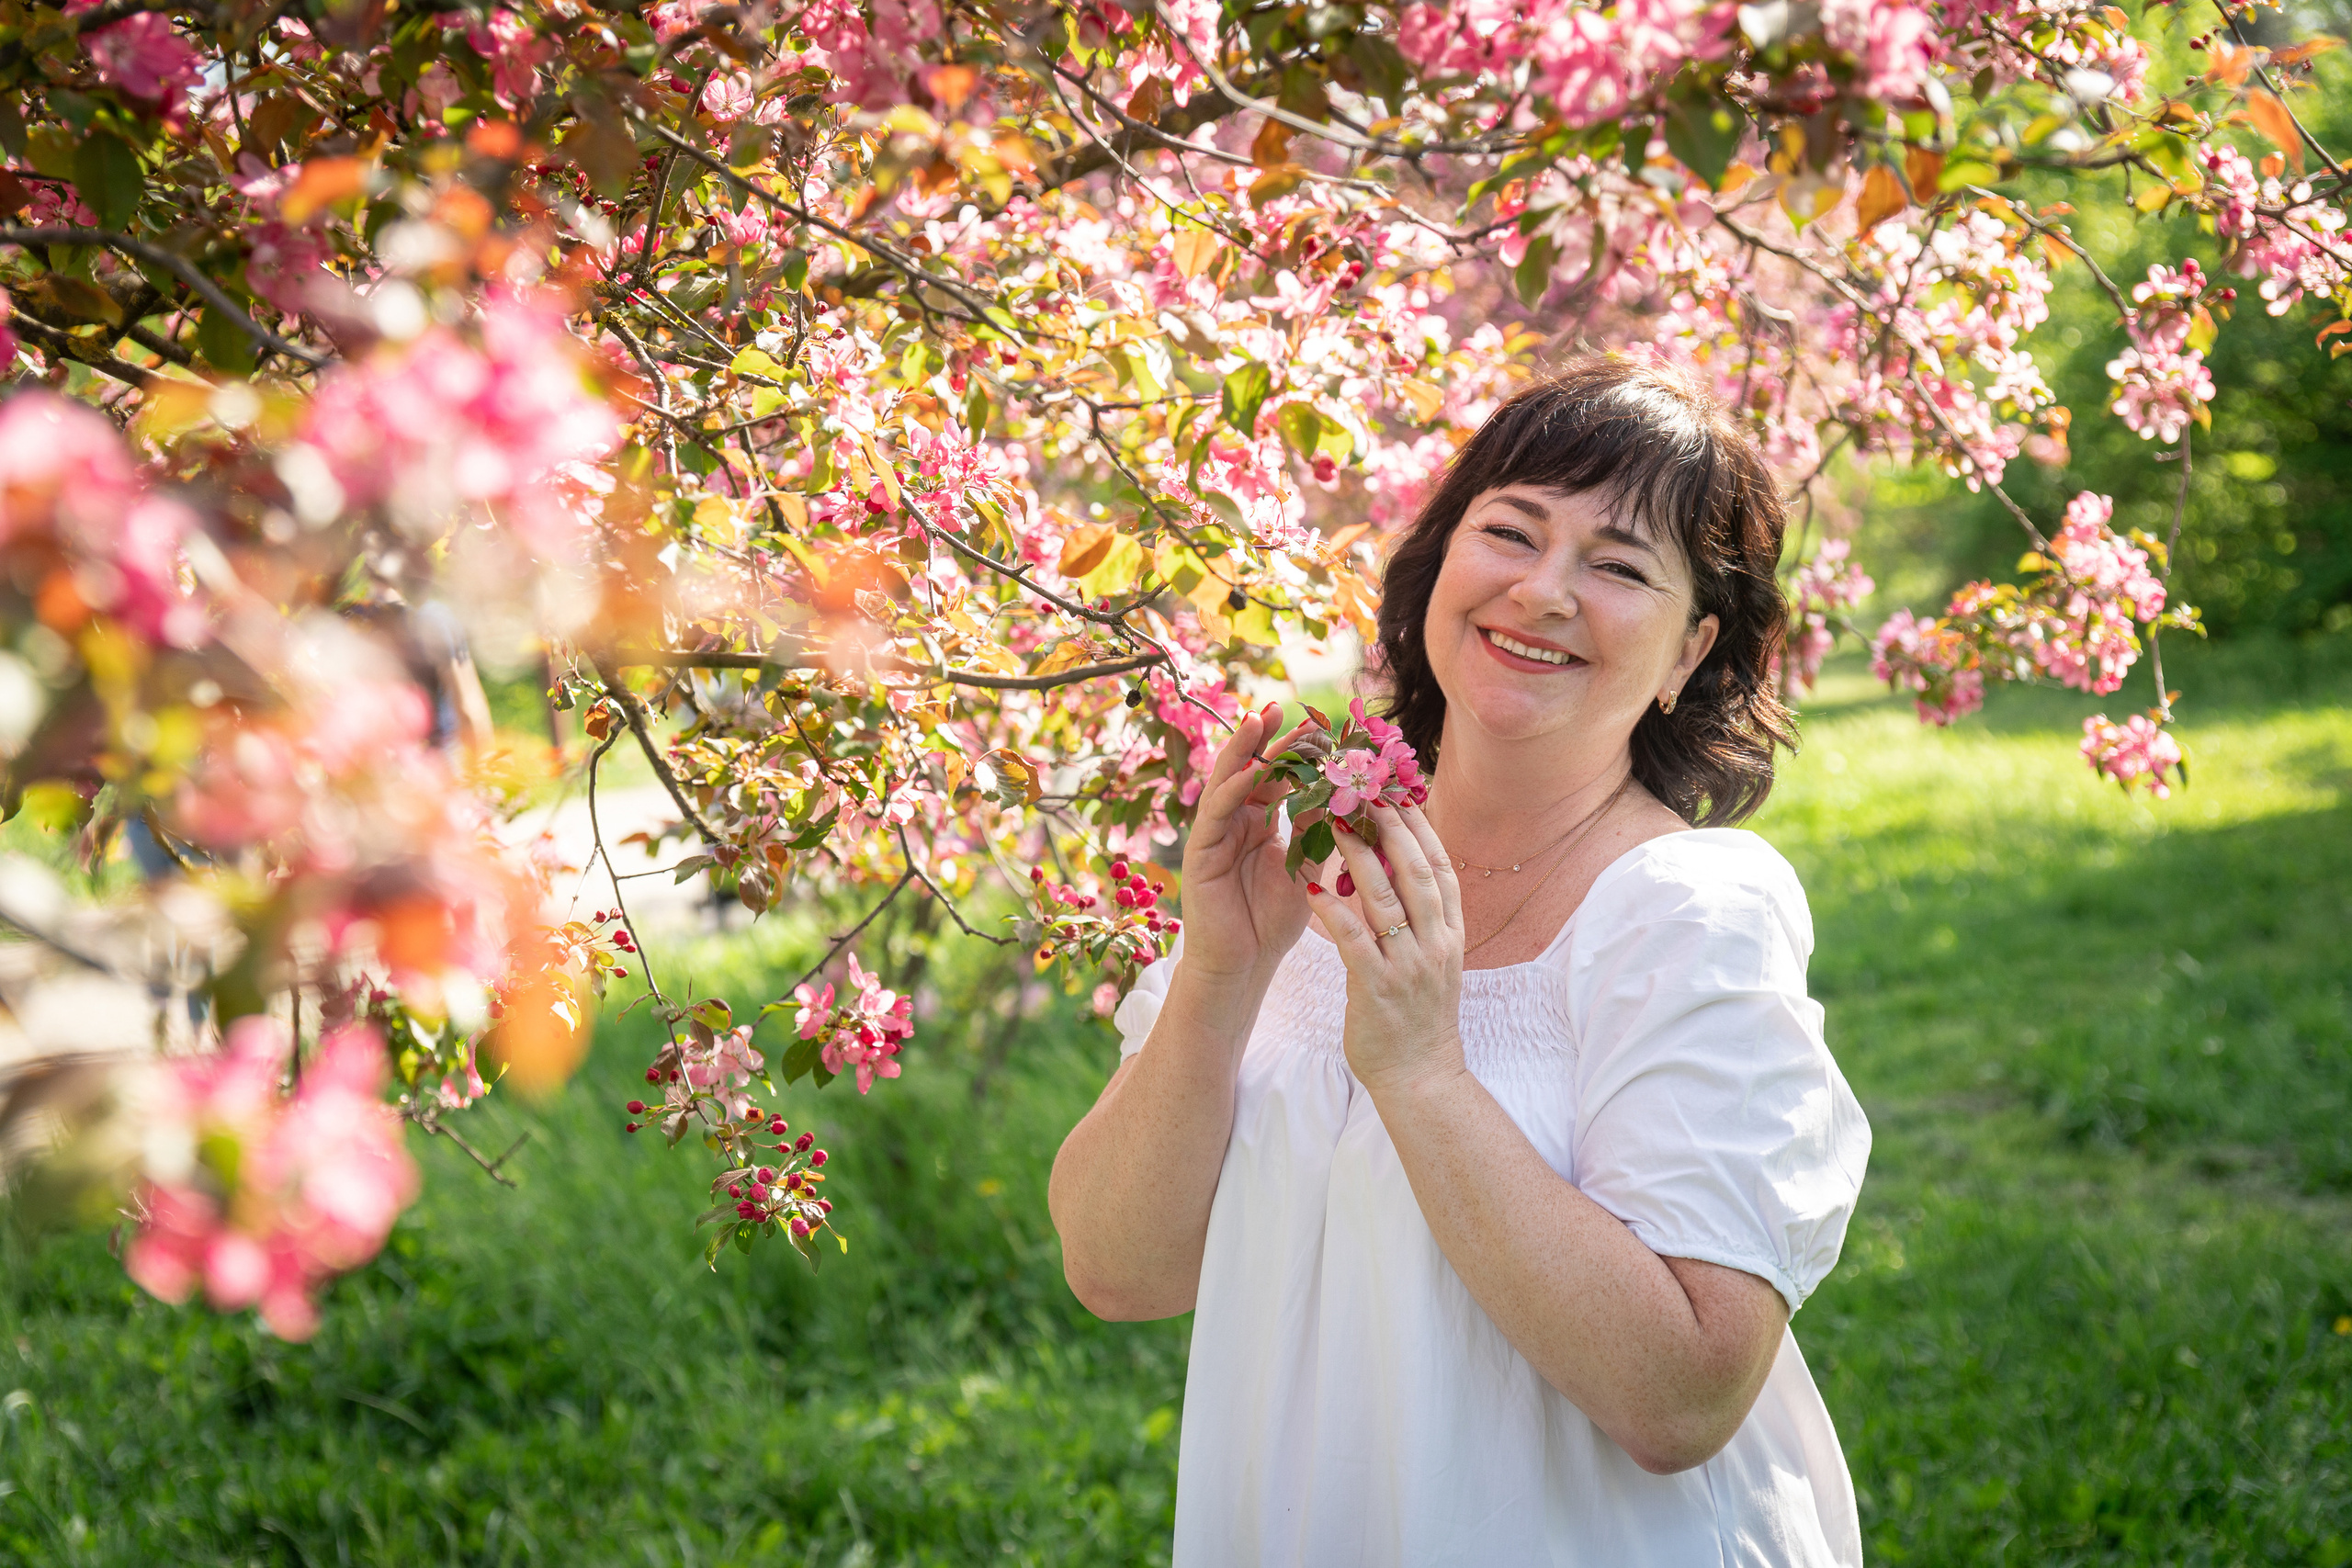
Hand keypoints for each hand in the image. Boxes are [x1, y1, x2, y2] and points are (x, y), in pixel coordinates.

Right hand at [1178, 702, 1315, 983]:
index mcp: (1259, 822)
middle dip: (1265, 738)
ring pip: (1227, 781)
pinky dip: (1231, 788)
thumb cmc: (1273, 922)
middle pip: (1249, 768)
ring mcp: (1215, 833)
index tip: (1318, 725)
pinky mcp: (1199, 850)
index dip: (1294, 752)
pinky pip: (1215, 812)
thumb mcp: (1306, 868)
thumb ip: (1317, 830)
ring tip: (1259, 719)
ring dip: (1243, 750)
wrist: (1244, 965)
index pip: (1277, 777)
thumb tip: (1343, 789)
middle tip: (1284, 707)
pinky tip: (1250, 771)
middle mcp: (1235, 821)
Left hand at [1305, 801, 1466, 1096]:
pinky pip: (1353, 940)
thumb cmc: (1418, 1016)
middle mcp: (1436, 945)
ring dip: (1358, 857)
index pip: (1441, 869)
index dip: (1422, 829)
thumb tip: (1401, 869)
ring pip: (1386, 898)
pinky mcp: (1377, 988)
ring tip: (1333, 823)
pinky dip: (1331, 911)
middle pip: (1417, 873)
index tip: (1402, 794)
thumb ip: (1421, 919)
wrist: (1420, 1077)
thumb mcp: (1432, 961)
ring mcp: (1409, 966)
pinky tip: (1310, 888)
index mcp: (1450, 935)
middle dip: (1393, 828)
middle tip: (1367, 793)